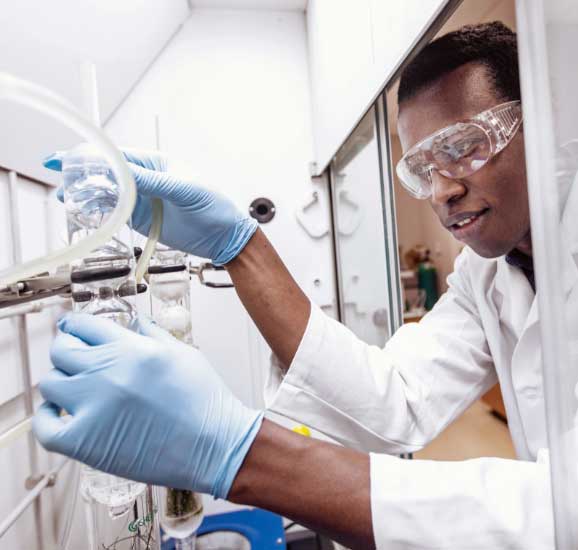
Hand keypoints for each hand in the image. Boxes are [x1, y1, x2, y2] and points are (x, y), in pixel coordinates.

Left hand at [32, 313, 263, 497]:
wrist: (214, 444)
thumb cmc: (204, 401)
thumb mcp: (182, 353)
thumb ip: (152, 334)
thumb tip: (136, 322)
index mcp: (132, 348)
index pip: (84, 325)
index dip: (76, 325)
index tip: (75, 330)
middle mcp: (108, 372)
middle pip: (61, 350)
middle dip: (67, 349)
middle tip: (75, 357)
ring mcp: (94, 407)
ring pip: (50, 384)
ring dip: (61, 382)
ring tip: (75, 388)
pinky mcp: (86, 442)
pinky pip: (45, 427)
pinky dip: (46, 418)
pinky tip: (59, 414)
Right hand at [44, 149, 257, 264]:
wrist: (225, 237)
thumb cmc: (214, 206)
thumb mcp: (185, 189)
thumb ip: (153, 182)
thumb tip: (123, 171)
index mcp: (156, 164)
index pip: (118, 156)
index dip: (91, 155)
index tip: (67, 157)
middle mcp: (146, 179)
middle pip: (107, 173)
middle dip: (82, 173)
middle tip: (60, 177)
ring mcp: (142, 200)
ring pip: (108, 193)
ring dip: (86, 194)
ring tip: (66, 198)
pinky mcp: (142, 219)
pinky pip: (116, 213)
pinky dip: (99, 212)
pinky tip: (84, 212)